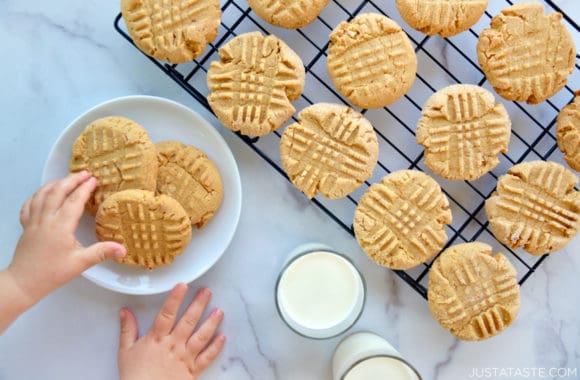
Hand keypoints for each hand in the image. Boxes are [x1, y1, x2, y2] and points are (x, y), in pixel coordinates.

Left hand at [7, 171, 125, 305]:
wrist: (24, 282)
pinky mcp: (26, 225)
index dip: (85, 188)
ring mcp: (33, 221)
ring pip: (42, 194)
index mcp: (60, 226)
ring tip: (68, 179)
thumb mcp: (80, 263)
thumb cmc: (53, 273)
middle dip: (71, 179)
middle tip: (85, 173)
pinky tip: (45, 193)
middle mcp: (45, 219)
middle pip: (57, 191)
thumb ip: (102, 252)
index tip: (94, 180)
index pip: (74, 201)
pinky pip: (30, 203)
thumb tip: (124, 249)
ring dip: (56, 183)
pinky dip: (38, 194)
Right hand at [118, 284, 225, 379]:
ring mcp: (185, 357)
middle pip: (188, 321)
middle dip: (199, 305)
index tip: (182, 285)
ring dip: (211, 323)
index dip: (175, 299)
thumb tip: (124, 312)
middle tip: (207, 292)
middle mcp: (173, 345)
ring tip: (219, 310)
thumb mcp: (125, 352)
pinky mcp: (192, 370)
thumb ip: (127, 330)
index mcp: (157, 339)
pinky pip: (206, 357)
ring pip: (201, 337)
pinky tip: (222, 337)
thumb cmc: (135, 376)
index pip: (167, 314)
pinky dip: (215, 347)